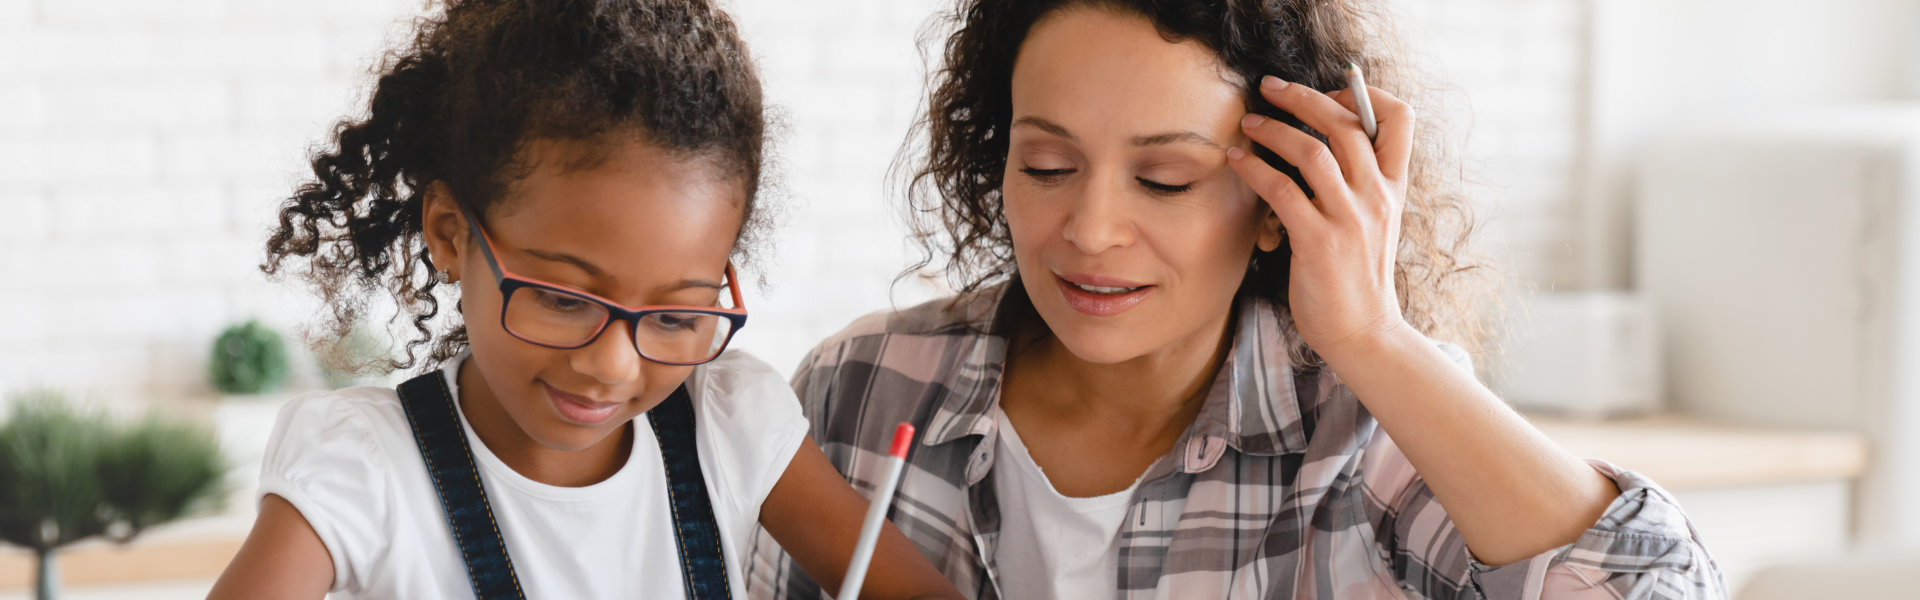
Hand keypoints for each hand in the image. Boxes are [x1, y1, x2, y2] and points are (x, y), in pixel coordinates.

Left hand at [1226, 75, 1414, 357]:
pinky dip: (1254, 168)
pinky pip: (1281, 189)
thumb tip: (1318, 146)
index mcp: (1394, 187)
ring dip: (1273, 129)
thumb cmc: (1357, 277)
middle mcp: (1377, 195)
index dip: (1363, 95)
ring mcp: (1350, 217)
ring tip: (1249, 123)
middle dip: (1302, 96)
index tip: (1328, 92)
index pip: (1400, 117)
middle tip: (1269, 88)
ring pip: (1311, 150)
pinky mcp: (1319, 241)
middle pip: (1344, 122)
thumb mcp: (1374, 222)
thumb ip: (1357, 184)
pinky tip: (1236, 160)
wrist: (1363, 333)